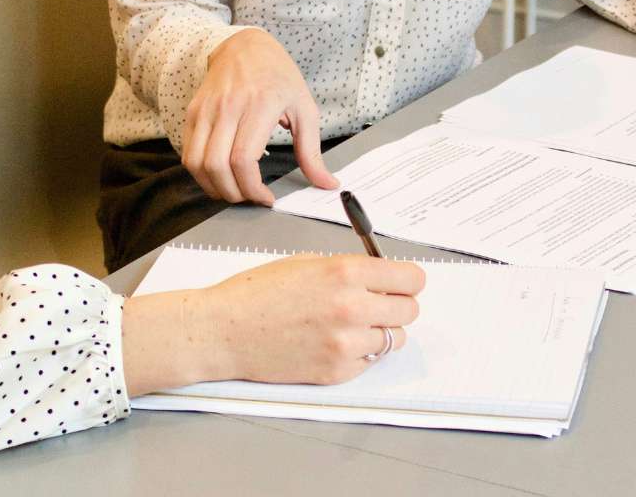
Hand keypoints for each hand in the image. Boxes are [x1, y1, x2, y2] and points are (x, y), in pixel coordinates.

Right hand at [121, 254, 424, 394]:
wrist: (223, 330)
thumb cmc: (256, 293)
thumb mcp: (306, 263)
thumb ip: (348, 270)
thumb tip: (381, 278)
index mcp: (345, 273)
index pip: (411, 279)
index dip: (407, 280)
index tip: (402, 283)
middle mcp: (352, 308)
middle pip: (409, 310)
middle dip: (396, 304)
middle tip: (377, 303)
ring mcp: (346, 344)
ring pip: (394, 339)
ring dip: (380, 331)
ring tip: (351, 325)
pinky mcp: (337, 371)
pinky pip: (369, 361)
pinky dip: (359, 353)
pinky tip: (332, 342)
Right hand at [183, 30, 337, 205]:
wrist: (245, 46)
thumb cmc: (278, 76)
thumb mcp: (304, 108)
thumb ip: (312, 151)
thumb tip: (327, 183)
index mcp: (260, 105)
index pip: (243, 159)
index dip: (252, 188)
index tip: (266, 197)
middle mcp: (228, 107)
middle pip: (217, 166)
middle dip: (233, 193)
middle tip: (249, 197)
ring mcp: (206, 109)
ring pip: (196, 163)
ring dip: (213, 187)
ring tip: (233, 190)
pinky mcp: (193, 112)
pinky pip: (188, 153)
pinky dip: (201, 173)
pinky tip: (219, 175)